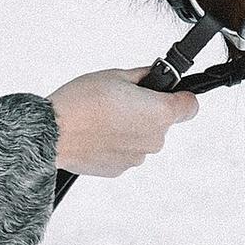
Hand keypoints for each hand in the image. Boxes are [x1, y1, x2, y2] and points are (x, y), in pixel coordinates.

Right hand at [50, 69, 200, 177]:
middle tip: (122, 101)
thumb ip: (143, 76)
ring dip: (131, 129)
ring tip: (104, 118)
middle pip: (162, 123)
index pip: (191, 106)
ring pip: (143, 138)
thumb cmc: (80, 103)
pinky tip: (98, 133)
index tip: (170, 94)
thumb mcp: (115, 75)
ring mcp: (137, 158)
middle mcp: (154, 139)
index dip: (180, 97)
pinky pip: (126, 152)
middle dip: (147, 111)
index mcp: (159, 113)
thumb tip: (153, 76)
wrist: (53, 133)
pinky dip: (117, 144)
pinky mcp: (120, 169)